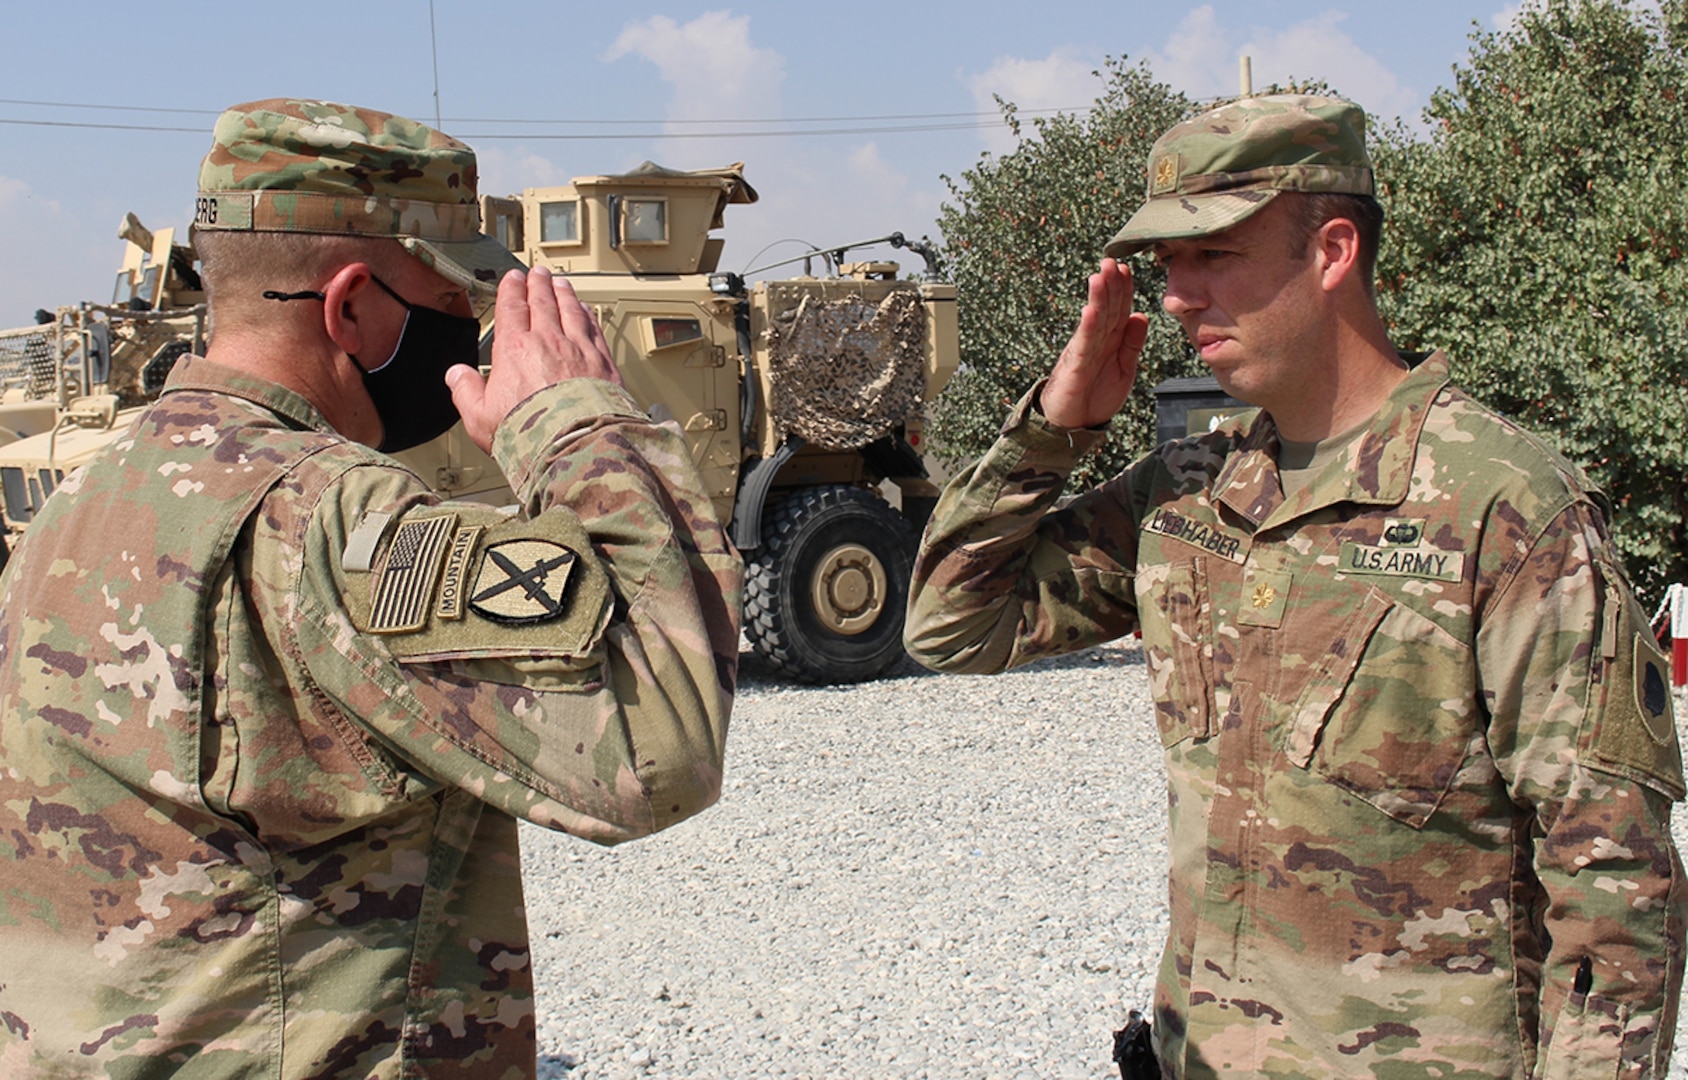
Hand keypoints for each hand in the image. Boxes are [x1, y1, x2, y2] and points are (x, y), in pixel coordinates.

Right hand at [447, 265, 621, 451]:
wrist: (574, 445)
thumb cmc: (529, 436)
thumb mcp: (480, 417)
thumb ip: (466, 392)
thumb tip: (456, 376)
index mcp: (515, 350)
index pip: (512, 309)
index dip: (512, 290)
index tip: (512, 280)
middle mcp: (548, 342)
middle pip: (543, 302)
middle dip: (538, 284)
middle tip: (537, 273)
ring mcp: (579, 350)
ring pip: (571, 311)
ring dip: (564, 294)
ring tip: (561, 284)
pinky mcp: (603, 363)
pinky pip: (594, 329)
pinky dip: (588, 315)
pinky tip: (587, 311)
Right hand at [1040, 259, 1149, 428]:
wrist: (1072, 425)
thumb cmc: (1095, 397)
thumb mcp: (1125, 370)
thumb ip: (1132, 344)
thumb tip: (1141, 315)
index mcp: (1110, 341)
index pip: (1119, 310)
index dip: (1123, 290)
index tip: (1126, 268)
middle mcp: (1096, 341)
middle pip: (1106, 309)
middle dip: (1110, 285)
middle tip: (1111, 260)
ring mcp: (1084, 352)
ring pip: (1094, 321)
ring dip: (1097, 298)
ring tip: (1100, 276)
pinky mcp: (1075, 367)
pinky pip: (1083, 346)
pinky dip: (1087, 328)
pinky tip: (1090, 312)